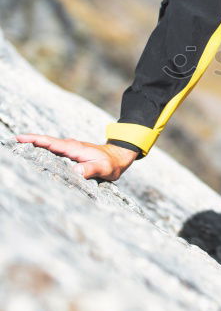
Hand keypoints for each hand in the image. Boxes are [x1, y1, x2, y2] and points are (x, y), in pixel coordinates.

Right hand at [15, 134, 138, 180]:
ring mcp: (69, 148)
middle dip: (28, 140)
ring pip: (48, 145)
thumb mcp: (102, 169)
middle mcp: (69, 146)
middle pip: (45, 141)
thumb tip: (74, 172)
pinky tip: (34, 153)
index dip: (35, 140)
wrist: (118, 157)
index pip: (51, 143)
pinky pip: (53, 149)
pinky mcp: (70, 153)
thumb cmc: (110, 164)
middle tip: (11, 141)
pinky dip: (42, 149)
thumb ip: (89, 170)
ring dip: (33, 144)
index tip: (19, 138)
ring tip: (17, 146)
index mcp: (74, 148)